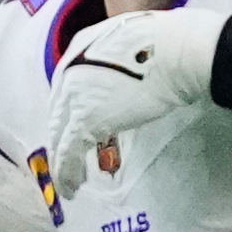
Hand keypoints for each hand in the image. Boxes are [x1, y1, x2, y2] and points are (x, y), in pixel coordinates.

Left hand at [49, 6, 227, 178]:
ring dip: (61, 163)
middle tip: (66, 161)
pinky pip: (69, 152)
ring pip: (58, 136)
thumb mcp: (132, 43)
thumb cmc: (167, 43)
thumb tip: (133, 72)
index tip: (73, 128)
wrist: (174, 52)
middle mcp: (70, 71)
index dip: (68, 111)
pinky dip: (67, 173)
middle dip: (60, 140)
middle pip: (57, 113)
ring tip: (68, 183)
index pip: (66, 86)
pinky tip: (72, 188)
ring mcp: (75, 96)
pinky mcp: (86, 120)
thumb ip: (119, 60)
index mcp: (80, 48)